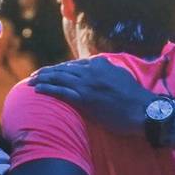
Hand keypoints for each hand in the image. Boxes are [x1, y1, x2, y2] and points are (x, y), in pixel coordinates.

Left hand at [25, 58, 156, 135]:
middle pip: (63, 69)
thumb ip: (107, 70)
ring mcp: (87, 84)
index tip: (50, 72)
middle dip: (46, 72)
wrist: (143, 110)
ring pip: (59, 78)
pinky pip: (61, 92)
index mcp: (100, 64)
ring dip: (42, 79)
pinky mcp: (85, 98)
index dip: (60, 68)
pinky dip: (47, 89)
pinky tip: (37, 90)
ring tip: (30, 82)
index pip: (74, 64)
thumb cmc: (135, 97)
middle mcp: (91, 71)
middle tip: (34, 76)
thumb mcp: (121, 75)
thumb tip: (99, 68)